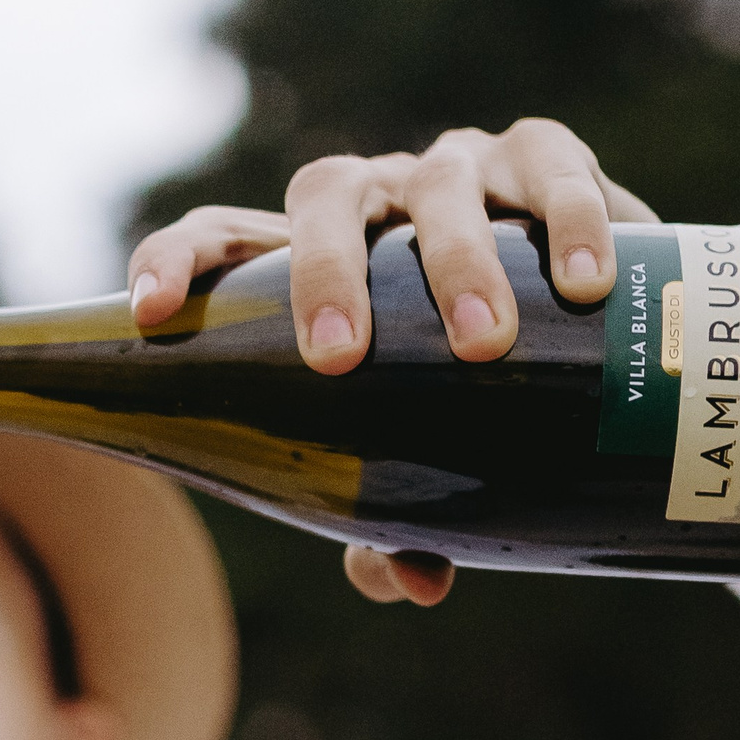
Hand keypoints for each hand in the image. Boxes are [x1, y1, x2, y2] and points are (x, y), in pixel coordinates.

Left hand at [126, 118, 654, 607]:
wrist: (581, 319)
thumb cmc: (455, 397)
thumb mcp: (415, 456)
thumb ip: (396, 525)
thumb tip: (415, 583)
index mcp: (306, 258)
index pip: (218, 238)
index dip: (174, 262)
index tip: (153, 315)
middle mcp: (370, 200)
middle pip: (323, 202)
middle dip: (322, 274)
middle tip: (339, 359)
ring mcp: (454, 168)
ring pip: (438, 185)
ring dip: (456, 259)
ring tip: (486, 345)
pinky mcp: (543, 155)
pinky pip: (550, 165)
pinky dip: (569, 217)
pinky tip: (586, 282)